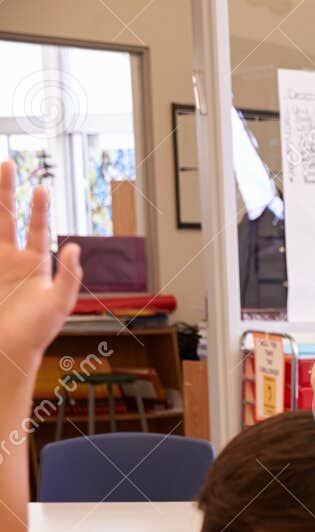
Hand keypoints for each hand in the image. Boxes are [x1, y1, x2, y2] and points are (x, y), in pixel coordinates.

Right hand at [0, 162, 80, 393]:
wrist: (8, 351)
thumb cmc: (37, 332)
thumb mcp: (60, 304)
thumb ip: (70, 276)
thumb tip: (75, 246)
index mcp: (36, 264)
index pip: (38, 229)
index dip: (39, 209)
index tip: (40, 189)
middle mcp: (13, 259)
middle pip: (6, 218)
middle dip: (6, 192)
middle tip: (8, 164)